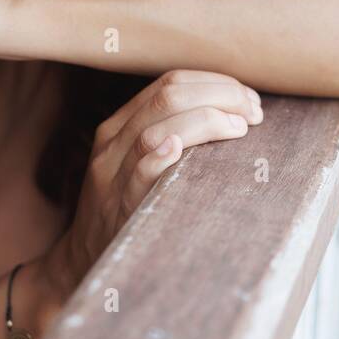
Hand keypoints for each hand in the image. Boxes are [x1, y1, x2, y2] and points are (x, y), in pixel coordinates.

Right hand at [59, 70, 263, 279]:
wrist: (83, 256)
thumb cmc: (125, 204)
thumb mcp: (137, 160)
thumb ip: (171, 132)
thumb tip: (234, 112)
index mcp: (121, 124)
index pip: (171, 82)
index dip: (215, 83)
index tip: (249, 98)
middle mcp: (114, 141)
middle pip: (169, 97)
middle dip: (220, 96)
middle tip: (255, 112)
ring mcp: (113, 174)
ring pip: (155, 130)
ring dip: (205, 121)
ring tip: (240, 128)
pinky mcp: (118, 207)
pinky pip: (138, 174)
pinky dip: (160, 156)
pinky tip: (182, 148)